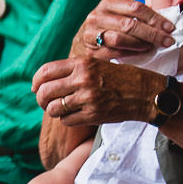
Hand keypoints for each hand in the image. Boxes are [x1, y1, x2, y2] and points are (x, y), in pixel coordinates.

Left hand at [32, 54, 164, 127]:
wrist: (147, 93)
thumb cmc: (120, 78)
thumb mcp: (96, 64)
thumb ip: (72, 69)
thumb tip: (42, 81)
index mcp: (82, 63)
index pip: (45, 72)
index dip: (36, 81)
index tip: (35, 88)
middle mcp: (83, 79)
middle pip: (45, 92)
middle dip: (41, 99)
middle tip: (45, 102)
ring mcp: (88, 98)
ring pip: (54, 108)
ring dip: (54, 111)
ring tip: (61, 109)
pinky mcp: (94, 114)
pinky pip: (67, 120)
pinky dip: (67, 119)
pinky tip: (75, 115)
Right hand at [76, 0, 178, 58]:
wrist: (81, 46)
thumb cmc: (107, 30)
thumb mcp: (118, 17)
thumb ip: (137, 17)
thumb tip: (166, 23)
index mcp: (106, 5)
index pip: (135, 7)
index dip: (155, 17)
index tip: (170, 28)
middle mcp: (96, 17)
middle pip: (129, 24)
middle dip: (152, 33)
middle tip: (168, 41)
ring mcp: (90, 34)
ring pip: (120, 39)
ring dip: (140, 44)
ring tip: (152, 47)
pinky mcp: (90, 51)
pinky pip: (114, 53)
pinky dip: (130, 54)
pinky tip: (140, 54)